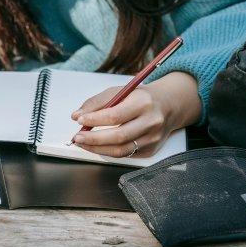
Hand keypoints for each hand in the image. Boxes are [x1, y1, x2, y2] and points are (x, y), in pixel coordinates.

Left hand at [69, 72, 200, 157]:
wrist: (168, 106)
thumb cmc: (140, 98)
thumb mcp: (120, 91)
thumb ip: (97, 102)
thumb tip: (77, 115)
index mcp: (143, 103)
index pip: (115, 115)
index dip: (95, 120)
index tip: (80, 120)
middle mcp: (151, 122)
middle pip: (118, 136)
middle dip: (93, 139)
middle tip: (77, 137)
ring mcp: (152, 138)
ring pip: (121, 150)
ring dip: (97, 149)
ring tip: (83, 143)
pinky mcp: (151, 149)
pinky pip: (126, 154)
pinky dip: (108, 152)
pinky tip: (97, 146)